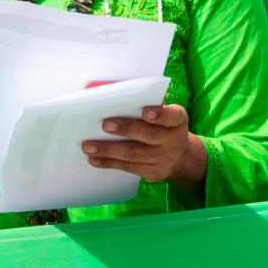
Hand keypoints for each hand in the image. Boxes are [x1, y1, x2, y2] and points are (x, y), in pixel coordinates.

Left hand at [82, 105, 207, 188]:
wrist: (179, 156)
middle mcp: (174, 140)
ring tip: (88, 146)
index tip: (145, 112)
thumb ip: (145, 104)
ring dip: (108, 150)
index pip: (171, 116)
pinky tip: (95, 159)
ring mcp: (165, 159)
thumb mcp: (163, 113)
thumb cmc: (161, 125)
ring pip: (134, 154)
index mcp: (177, 120)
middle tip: (105, 125)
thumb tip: (108, 94)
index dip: (159, 114)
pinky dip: (109, 163)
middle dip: (126, 129)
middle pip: (148, 135)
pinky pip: (129, 168)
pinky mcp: (154, 173)